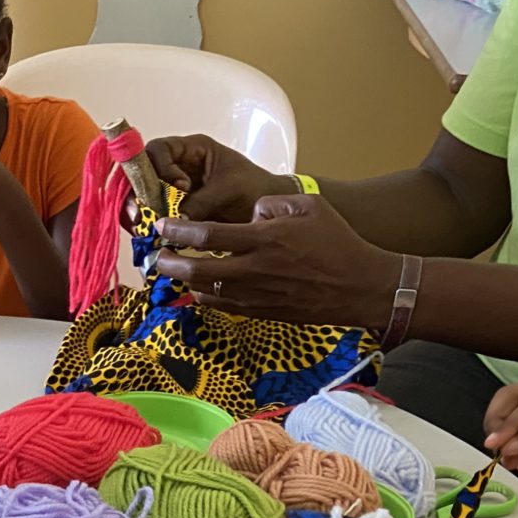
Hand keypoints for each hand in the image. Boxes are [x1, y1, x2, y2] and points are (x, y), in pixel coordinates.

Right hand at [145, 134, 296, 222]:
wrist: (266, 211)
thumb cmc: (253, 189)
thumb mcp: (228, 191)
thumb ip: (201, 203)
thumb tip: (174, 222)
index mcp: (192, 149)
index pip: (160, 149)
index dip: (160, 166)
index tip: (179, 186)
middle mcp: (176, 166)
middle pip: (141, 172)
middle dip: (136, 192)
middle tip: (140, 212)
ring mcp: (171, 189)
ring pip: (140, 194)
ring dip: (137, 210)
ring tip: (142, 227)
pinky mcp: (171, 210)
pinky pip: (149, 214)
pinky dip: (145, 224)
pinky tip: (148, 234)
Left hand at [157, 194, 400, 328]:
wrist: (360, 286)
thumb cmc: (337, 241)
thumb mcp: (307, 206)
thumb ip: (270, 205)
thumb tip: (247, 216)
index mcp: (264, 239)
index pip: (207, 234)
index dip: (178, 231)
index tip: (161, 227)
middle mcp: (255, 270)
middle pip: (196, 269)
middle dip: (169, 263)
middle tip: (156, 256)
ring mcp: (256, 295)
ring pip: (205, 292)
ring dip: (185, 281)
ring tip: (174, 270)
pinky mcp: (261, 312)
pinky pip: (223, 306)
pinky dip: (206, 296)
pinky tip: (201, 286)